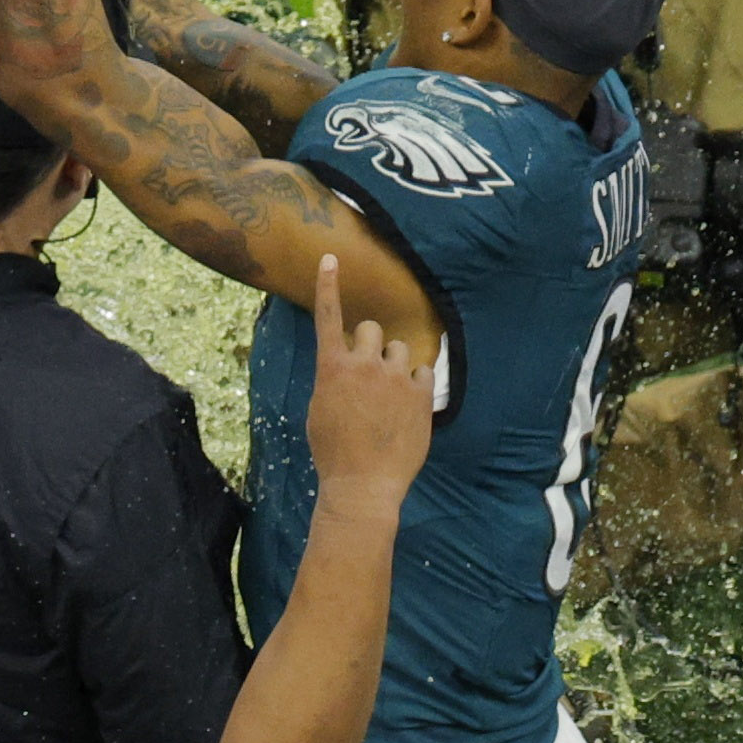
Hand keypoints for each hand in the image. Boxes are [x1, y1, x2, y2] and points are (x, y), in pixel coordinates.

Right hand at [305, 255, 432, 509]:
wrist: (363, 485)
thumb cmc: (333, 451)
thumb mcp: (320, 409)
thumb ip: (334, 380)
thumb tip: (345, 367)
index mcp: (332, 367)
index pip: (328, 315)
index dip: (328, 284)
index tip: (330, 258)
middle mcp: (364, 365)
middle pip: (370, 330)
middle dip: (369, 345)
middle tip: (369, 373)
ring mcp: (395, 378)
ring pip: (399, 349)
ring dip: (394, 364)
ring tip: (389, 395)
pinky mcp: (421, 394)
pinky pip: (423, 372)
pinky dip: (416, 384)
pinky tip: (407, 407)